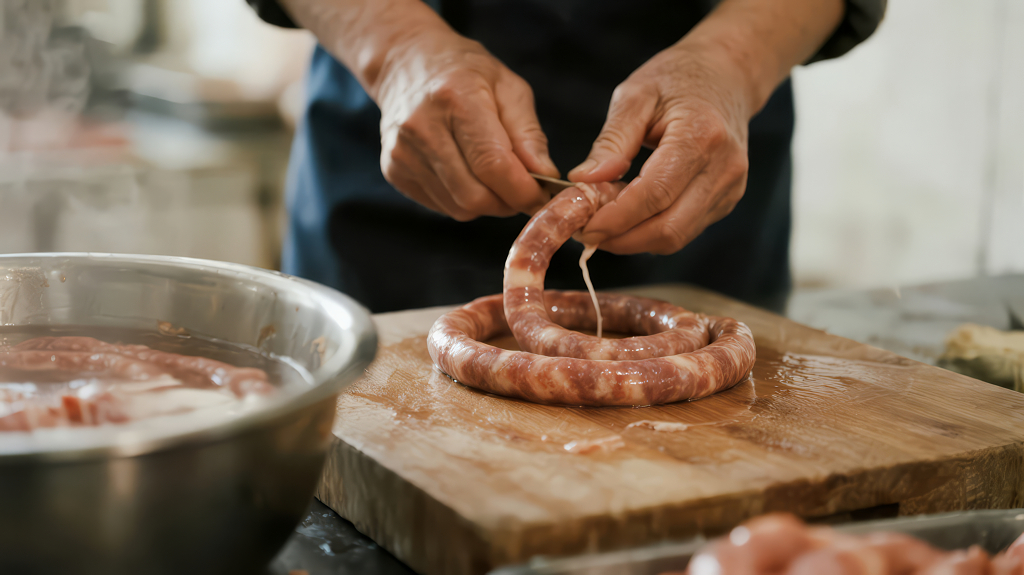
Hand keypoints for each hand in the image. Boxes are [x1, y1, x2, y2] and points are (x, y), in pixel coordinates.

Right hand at [374, 26, 557, 219]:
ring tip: (492, 177)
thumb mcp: (508, 87)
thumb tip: (545, 177)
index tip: (541, 196)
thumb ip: (528, 134)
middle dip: (506, 202)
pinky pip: (441, 206)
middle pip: (474, 195)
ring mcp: (402, 152)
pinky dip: (462, 200)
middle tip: (520, 190)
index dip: (523, 190)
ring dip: (486, 203)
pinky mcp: (394, 170)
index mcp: (456, 98)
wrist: (406, 63)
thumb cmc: (464, 72)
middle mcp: (422, 127)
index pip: (492, 164)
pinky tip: (465, 174)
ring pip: (459, 208)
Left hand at [567, 0, 843, 254]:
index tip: (582, 225)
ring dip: (633, 240)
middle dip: (621, 239)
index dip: (616, 218)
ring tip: (602, 223)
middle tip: (585, 232)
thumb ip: (611, 141)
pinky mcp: (726, 200)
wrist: (728, 74)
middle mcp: (723, 168)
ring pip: (676, 238)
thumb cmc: (678, 78)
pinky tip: (629, 216)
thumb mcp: (635, 95)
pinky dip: (651, 232)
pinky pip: (684, 231)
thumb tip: (584, 182)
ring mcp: (729, 188)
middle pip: (668, 228)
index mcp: (701, 136)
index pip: (655, 194)